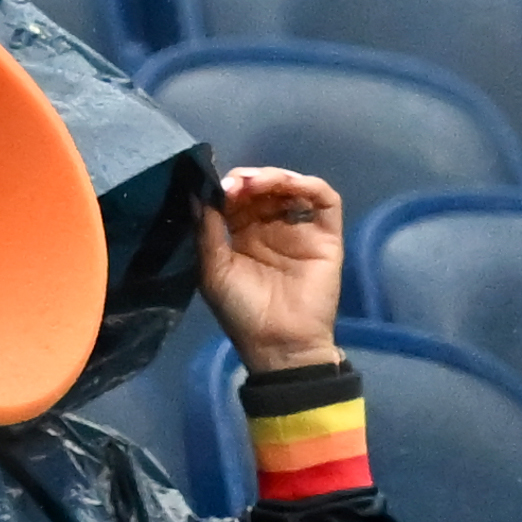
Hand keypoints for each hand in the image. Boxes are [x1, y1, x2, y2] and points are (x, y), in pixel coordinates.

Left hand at [196, 166, 345, 372]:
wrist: (279, 343)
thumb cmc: (242, 311)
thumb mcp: (213, 269)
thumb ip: (207, 230)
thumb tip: (195, 193)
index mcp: (241, 233)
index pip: (236, 198)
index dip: (225, 188)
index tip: (214, 185)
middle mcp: (270, 226)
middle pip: (262, 188)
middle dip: (247, 180)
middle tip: (235, 184)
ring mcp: (299, 229)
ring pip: (291, 188)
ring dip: (273, 177)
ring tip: (256, 183)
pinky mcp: (326, 235)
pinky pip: (325, 201)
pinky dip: (309, 185)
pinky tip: (289, 185)